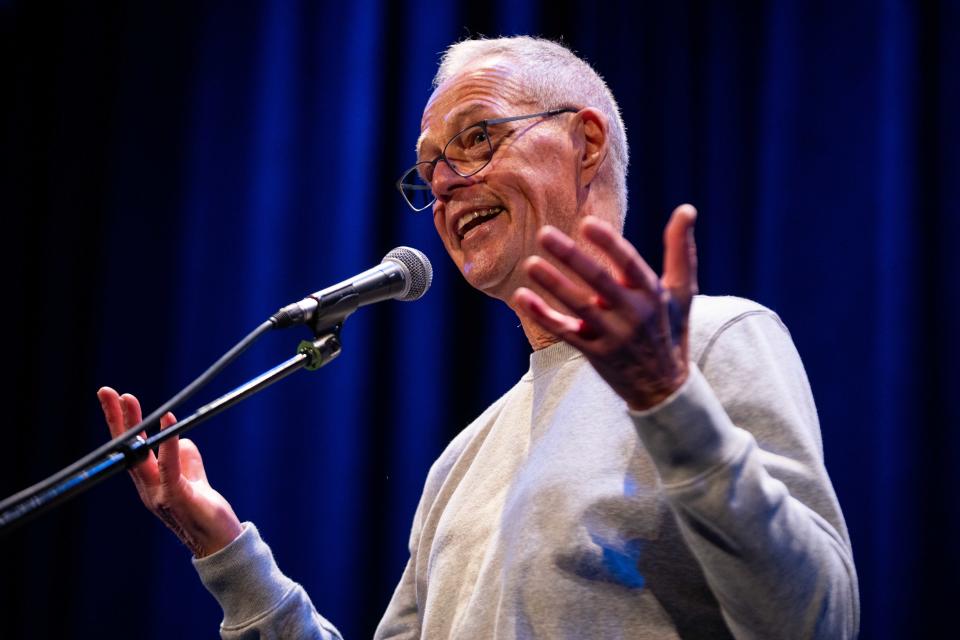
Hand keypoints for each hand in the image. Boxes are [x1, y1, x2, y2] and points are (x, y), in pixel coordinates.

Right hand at [98, 387, 242, 556]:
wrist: (220, 543)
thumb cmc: (206, 512)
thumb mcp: (194, 477)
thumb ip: (184, 457)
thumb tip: (177, 437)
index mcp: (149, 482)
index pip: (130, 448)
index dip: (122, 424)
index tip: (115, 397)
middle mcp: (147, 487)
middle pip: (126, 449)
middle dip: (117, 419)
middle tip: (107, 392)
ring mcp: (158, 494)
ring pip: (139, 455)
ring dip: (133, 424)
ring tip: (128, 399)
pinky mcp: (175, 497)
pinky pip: (168, 465)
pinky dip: (166, 442)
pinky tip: (167, 421)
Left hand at [512, 204, 697, 410]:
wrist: (664, 387)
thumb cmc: (669, 328)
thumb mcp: (682, 292)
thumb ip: (680, 250)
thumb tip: (687, 208)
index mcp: (654, 294)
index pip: (629, 264)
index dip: (609, 244)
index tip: (587, 223)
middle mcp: (634, 314)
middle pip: (599, 281)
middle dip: (571, 257)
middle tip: (544, 233)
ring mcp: (614, 336)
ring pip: (578, 307)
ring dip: (553, 284)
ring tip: (530, 263)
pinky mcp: (595, 354)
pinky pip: (565, 333)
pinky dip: (543, 315)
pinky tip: (521, 297)